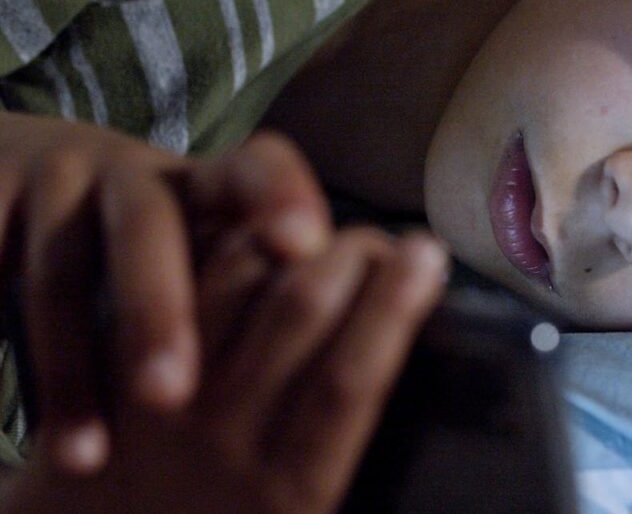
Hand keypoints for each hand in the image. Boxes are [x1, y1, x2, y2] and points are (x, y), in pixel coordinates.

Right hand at [0, 112, 330, 473]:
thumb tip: (356, 343)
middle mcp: (140, 174)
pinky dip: (17, 355)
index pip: (257, 165)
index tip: (307, 244)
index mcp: (210, 180)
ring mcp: (63, 183)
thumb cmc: (156, 249)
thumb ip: (268, 287)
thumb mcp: (208, 246)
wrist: (26, 190)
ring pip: (63, 269)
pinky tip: (30, 430)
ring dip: (73, 363)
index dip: (283, 193)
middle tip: (172, 397)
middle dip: (156, 308)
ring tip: (89, 462)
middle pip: (149, 226)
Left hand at [2, 227, 447, 513]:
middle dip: (351, 255)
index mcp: (292, 496)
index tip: (427, 252)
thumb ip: (336, 449)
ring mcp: (166, 406)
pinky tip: (252, 233)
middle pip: (298, 312)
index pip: (350, 379)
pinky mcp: (116, 378)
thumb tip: (385, 351)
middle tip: (383, 239)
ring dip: (286, 239)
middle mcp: (228, 444)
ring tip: (322, 231)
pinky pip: (176, 285)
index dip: (393, 304)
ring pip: (234, 283)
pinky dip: (220, 246)